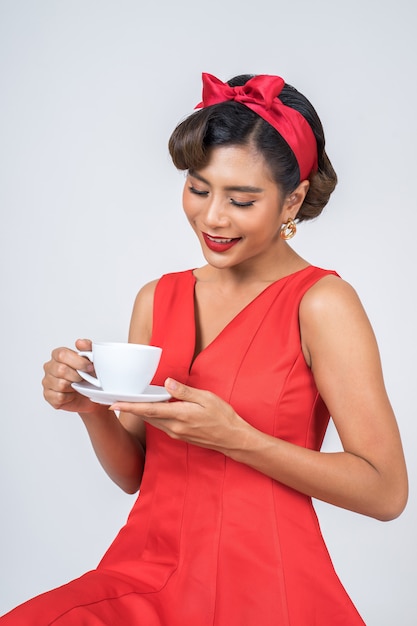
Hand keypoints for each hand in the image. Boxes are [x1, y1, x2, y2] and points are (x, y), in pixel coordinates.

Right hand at [42, 339, 100, 413]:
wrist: (90, 394)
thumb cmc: (89, 375)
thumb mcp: (92, 359)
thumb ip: (87, 348)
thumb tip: (80, 342)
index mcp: (58, 355)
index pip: (62, 354)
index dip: (78, 362)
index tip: (90, 367)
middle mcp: (50, 367)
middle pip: (61, 370)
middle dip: (77, 375)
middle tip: (85, 378)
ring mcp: (47, 381)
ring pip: (60, 384)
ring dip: (74, 387)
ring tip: (79, 386)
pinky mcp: (48, 396)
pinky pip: (59, 397)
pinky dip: (70, 397)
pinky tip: (73, 394)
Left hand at [111, 378, 249, 453]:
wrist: (233, 439)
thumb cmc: (223, 417)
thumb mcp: (206, 398)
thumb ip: (185, 391)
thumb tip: (167, 383)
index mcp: (180, 415)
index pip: (149, 409)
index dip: (130, 406)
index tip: (114, 403)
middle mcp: (174, 427)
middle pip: (146, 416)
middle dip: (130, 408)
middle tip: (115, 399)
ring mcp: (176, 433)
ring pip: (152, 421)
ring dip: (140, 412)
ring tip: (128, 402)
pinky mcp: (179, 436)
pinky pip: (160, 425)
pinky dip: (152, 416)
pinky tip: (151, 409)